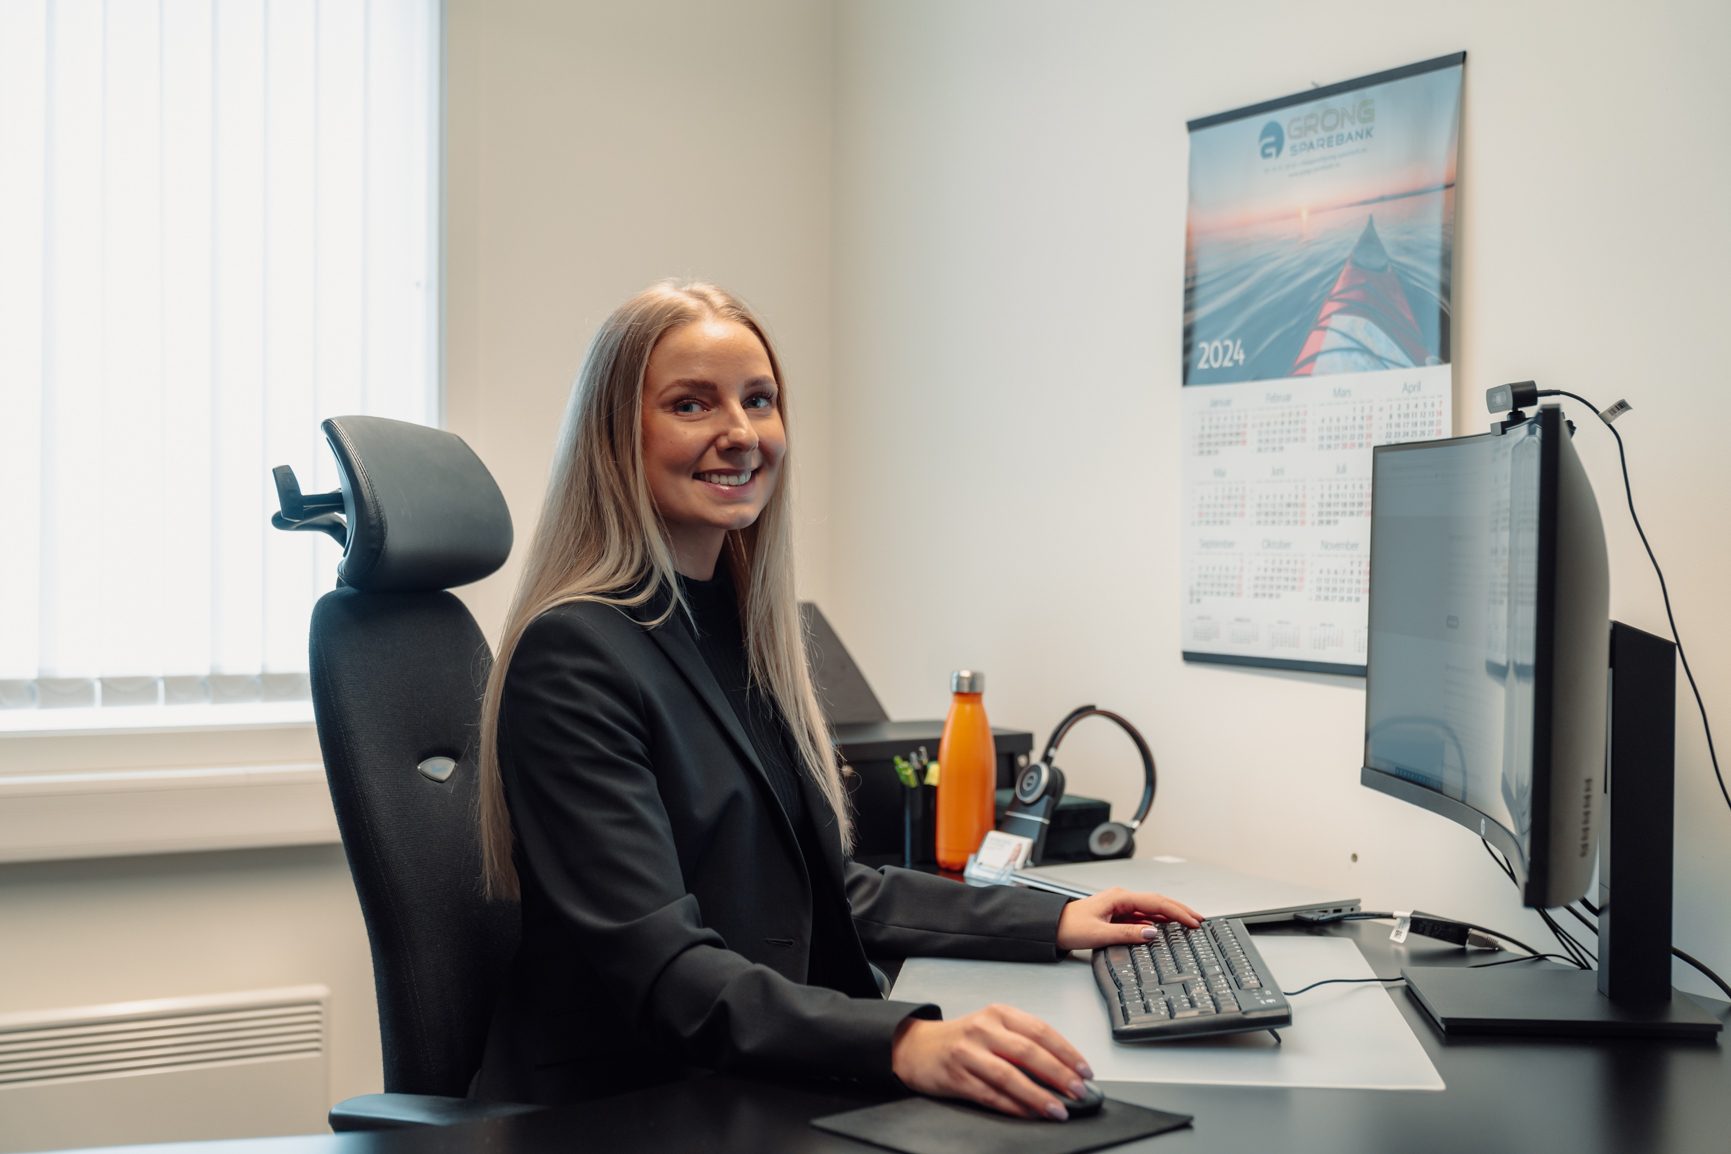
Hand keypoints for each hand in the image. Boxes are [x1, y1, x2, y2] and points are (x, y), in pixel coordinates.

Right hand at [890, 1005, 1093, 1120]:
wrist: (916, 1047)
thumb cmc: (962, 1039)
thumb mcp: (993, 1028)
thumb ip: (1023, 1042)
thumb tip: (1063, 1069)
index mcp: (998, 1013)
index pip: (1040, 1030)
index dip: (1066, 1052)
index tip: (1084, 1070)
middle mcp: (983, 1029)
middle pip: (1028, 1052)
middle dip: (1058, 1074)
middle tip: (1078, 1091)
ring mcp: (968, 1053)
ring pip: (1010, 1076)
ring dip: (1038, 1095)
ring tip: (1058, 1109)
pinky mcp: (956, 1076)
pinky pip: (991, 1095)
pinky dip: (1014, 1106)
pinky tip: (1030, 1113)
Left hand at [1055, 887, 1202, 951]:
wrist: (1051, 927)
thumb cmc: (1070, 927)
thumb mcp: (1100, 934)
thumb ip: (1127, 934)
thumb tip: (1152, 934)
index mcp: (1119, 897)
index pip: (1156, 902)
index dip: (1178, 912)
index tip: (1193, 921)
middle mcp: (1121, 898)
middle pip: (1158, 901)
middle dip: (1180, 910)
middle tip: (1199, 920)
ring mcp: (1120, 905)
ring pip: (1152, 908)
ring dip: (1170, 915)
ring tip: (1188, 923)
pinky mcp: (1117, 914)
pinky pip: (1142, 915)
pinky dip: (1157, 921)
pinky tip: (1165, 928)